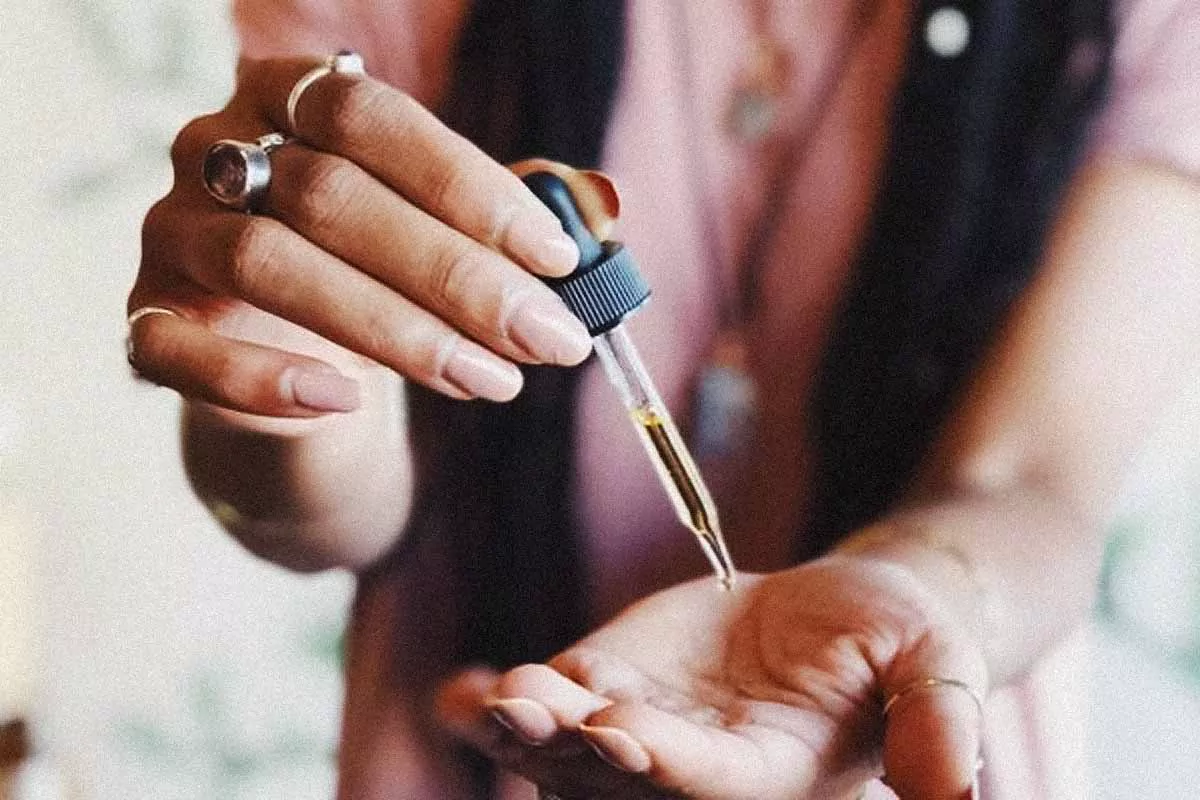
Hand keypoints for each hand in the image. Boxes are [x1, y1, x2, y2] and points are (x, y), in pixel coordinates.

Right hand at [128, 56, 597, 418]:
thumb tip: (609, 205)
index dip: (469, 186)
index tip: (557, 257)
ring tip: (491, 381)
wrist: (293, 363)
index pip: (374, 119)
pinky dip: (262, 377)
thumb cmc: (379, 275)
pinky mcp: (146, 324)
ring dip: (394, 329)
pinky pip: (178, 350)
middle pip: (330, 196)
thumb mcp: (445, 237)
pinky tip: (345, 400)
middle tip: (546, 337)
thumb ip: (512, 220)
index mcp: (292, 98)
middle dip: (455, 274)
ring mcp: (172, 236)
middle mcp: (216, 149)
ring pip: (269, 264)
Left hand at [437, 554, 987, 798]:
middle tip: (529, 710)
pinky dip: (495, 707)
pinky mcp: (604, 686)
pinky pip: (546, 705)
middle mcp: (693, 775)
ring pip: (568, 755)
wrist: (834, 616)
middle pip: (619, 782)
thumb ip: (936, 722)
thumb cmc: (890, 638)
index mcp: (770, 780)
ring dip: (526, 732)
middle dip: (570, 754)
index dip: (662, 764)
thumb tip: (957, 794)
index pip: (708, 786)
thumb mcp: (932, 663)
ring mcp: (639, 734)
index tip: (617, 728)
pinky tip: (458, 694)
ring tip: (495, 697)